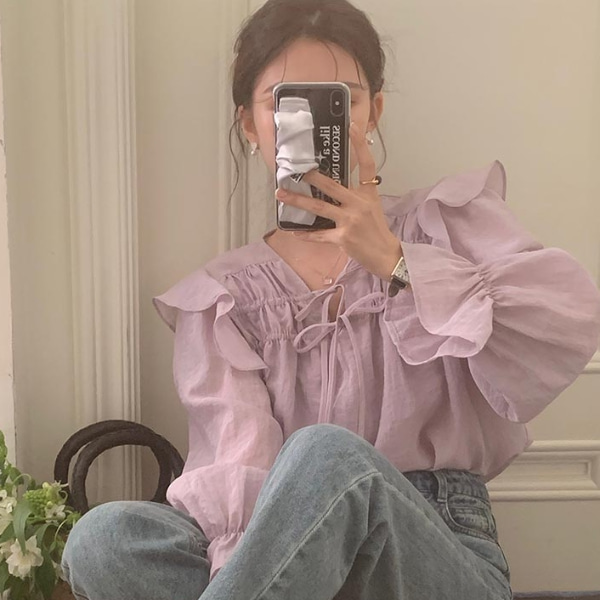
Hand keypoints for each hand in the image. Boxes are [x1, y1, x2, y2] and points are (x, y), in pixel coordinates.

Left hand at [275, 122, 402, 281]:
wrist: (386, 255)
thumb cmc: (377, 230)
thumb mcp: (371, 206)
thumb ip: (355, 195)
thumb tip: (332, 186)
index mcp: (368, 194)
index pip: (367, 165)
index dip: (360, 145)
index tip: (352, 127)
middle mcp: (358, 204)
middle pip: (332, 185)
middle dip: (311, 177)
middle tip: (295, 170)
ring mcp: (350, 221)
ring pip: (319, 208)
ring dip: (298, 201)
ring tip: (281, 195)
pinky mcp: (342, 238)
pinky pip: (319, 235)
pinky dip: (306, 234)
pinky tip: (294, 231)